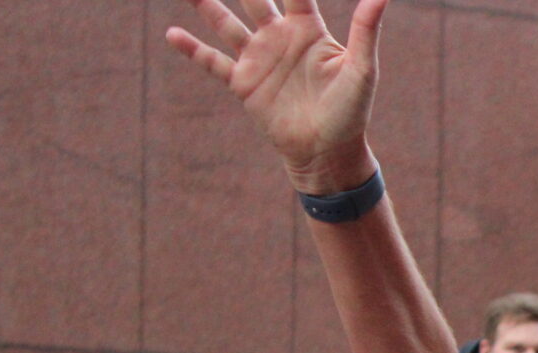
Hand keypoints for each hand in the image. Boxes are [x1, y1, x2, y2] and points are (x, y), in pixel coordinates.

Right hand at [168, 0, 387, 193]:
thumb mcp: (361, 69)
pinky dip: (193, 49)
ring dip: (206, 4)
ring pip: (225, 22)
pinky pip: (213, 62)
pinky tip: (172, 34)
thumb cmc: (351, 111)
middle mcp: (278, 37)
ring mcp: (258, 58)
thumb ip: (366, 29)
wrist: (328, 152)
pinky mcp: (244, 83)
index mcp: (306, 28)